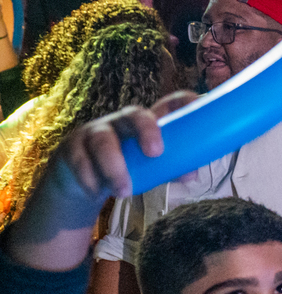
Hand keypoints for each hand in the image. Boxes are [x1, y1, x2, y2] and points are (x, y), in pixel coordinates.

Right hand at [5, 92, 196, 272]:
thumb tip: (193, 174)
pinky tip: (97, 192)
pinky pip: (80, 159)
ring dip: (115, 167)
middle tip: (156, 153)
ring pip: (104, 140)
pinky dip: (90, 178)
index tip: (197, 103)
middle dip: (147, 130)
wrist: (81, 182)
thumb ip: (171, 169)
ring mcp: (96, 132)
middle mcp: (123, 122)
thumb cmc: (127, 169)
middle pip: (135, 114)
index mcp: (148, 124)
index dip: (183, 101)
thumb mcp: (151, 169)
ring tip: (125, 192)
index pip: (168, 104)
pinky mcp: (72, 148)